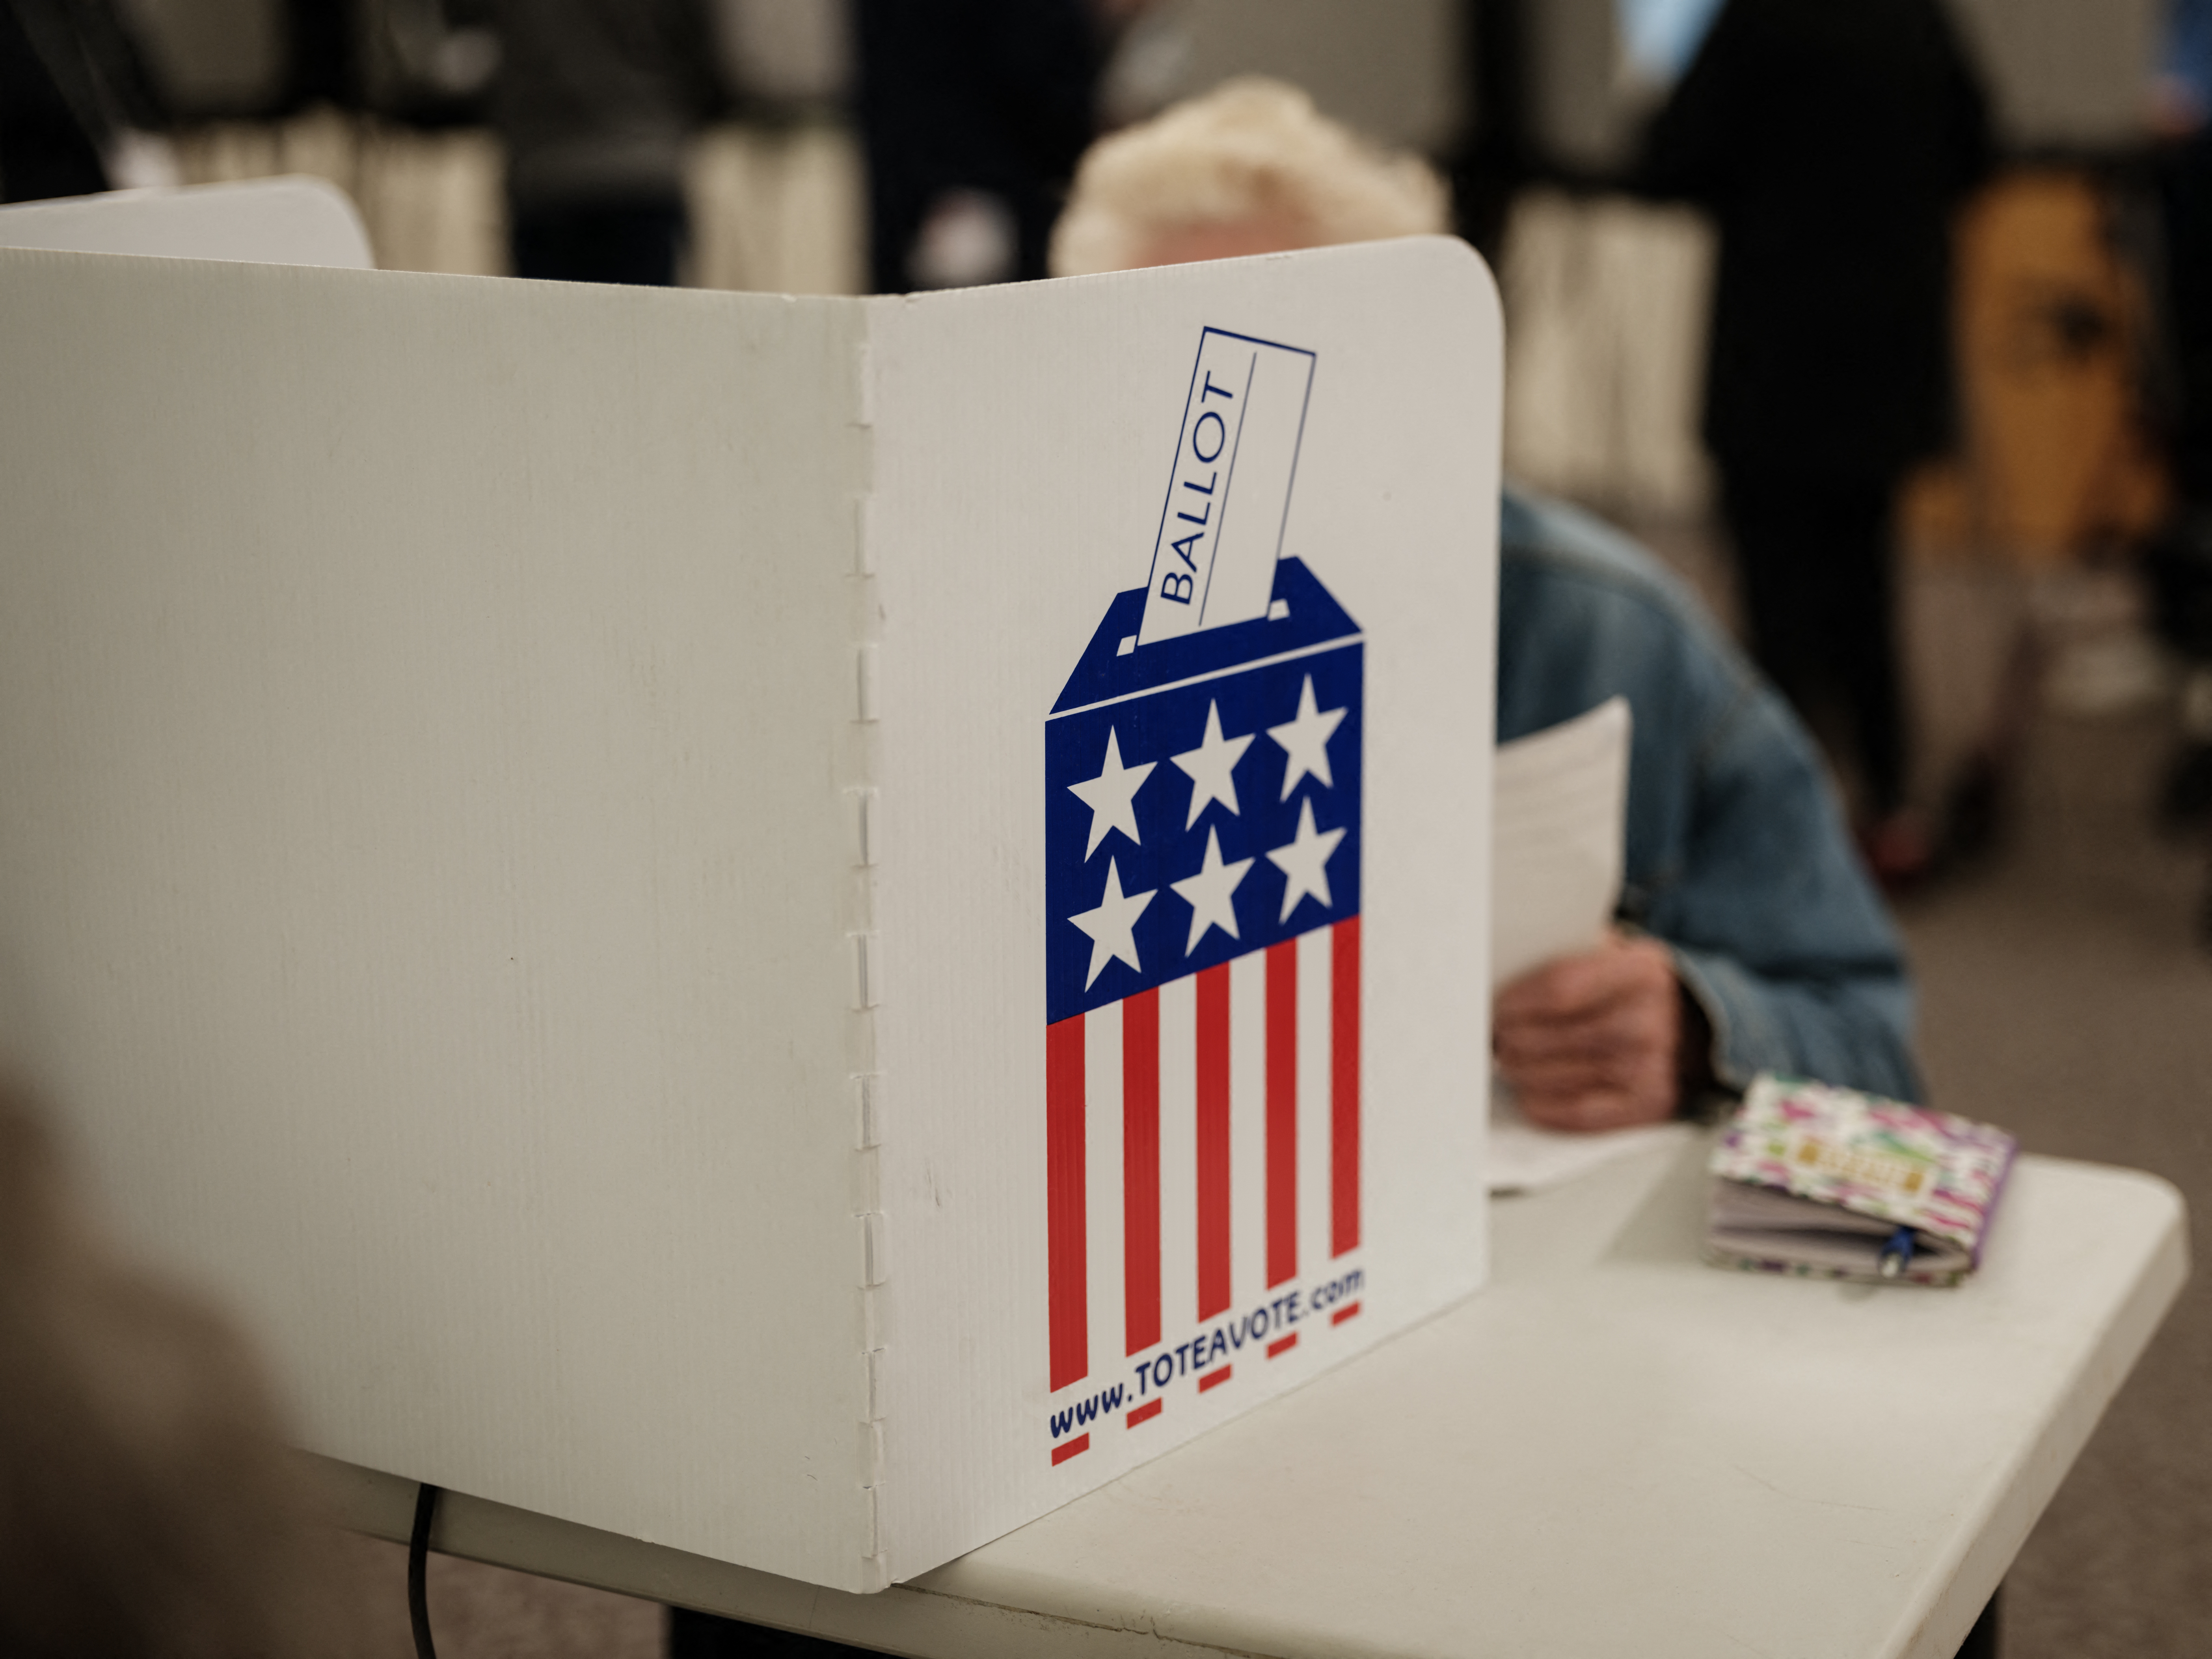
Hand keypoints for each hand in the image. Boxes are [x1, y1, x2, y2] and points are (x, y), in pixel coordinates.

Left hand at [1494, 931, 1683, 1131]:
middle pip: (1550, 1036)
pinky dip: (1544, 1106)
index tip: (1493, 1006)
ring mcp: (1650, 1068)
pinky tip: (1530, 1094)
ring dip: (1519, 1071)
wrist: (1695, 1029)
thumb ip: (1571, 953)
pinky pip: (1578, 1113)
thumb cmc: (1638, 989)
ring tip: (1507, 1060)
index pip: (1559, 987)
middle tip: (1492, 1036)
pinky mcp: (1648, 1105)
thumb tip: (1502, 967)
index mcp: (1641, 972)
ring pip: (1554, 1076)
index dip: (1516, 1001)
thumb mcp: (1619, 952)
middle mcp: (1649, 1021)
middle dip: (1508, 1038)